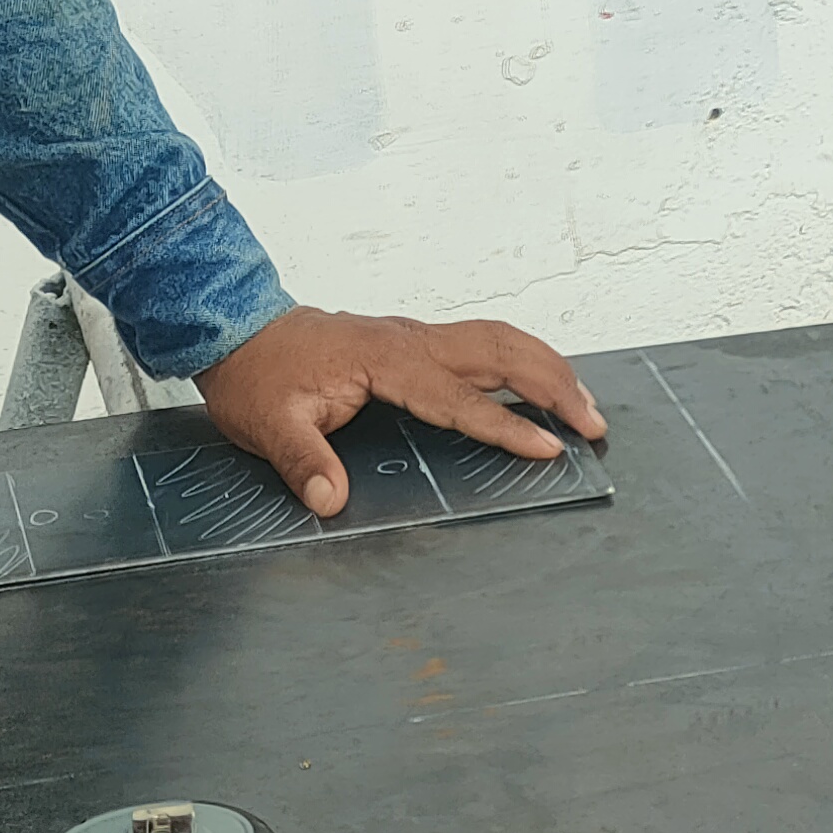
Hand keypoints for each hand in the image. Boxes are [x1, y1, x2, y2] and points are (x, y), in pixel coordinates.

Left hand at [195, 305, 604, 518]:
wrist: (239, 331)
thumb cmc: (257, 375)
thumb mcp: (267, 424)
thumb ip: (302, 462)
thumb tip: (330, 501)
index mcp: (384, 361)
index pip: (457, 397)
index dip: (504, 423)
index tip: (546, 445)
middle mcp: (410, 341)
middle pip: (500, 351)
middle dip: (553, 384)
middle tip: (593, 423)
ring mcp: (417, 337)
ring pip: (499, 339)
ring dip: (547, 366)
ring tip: (584, 403)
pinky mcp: (416, 343)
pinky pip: (483, 342)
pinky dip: (523, 358)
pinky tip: (540, 381)